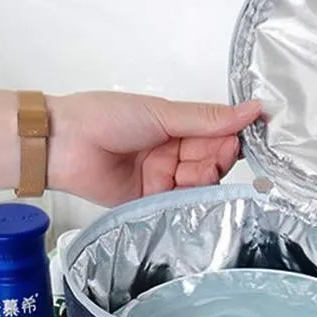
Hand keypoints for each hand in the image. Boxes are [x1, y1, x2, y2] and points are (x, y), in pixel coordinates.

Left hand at [46, 91, 262, 205]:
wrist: (66, 145)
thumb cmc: (105, 118)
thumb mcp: (162, 113)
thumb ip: (207, 119)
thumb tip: (251, 110)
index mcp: (177, 128)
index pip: (217, 136)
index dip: (229, 139)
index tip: (238, 139)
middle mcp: (173, 154)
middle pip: (211, 162)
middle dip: (215, 160)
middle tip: (212, 157)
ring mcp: (164, 180)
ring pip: (199, 186)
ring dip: (201, 181)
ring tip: (189, 173)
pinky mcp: (153, 204)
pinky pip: (180, 206)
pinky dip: (188, 203)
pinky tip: (188, 196)